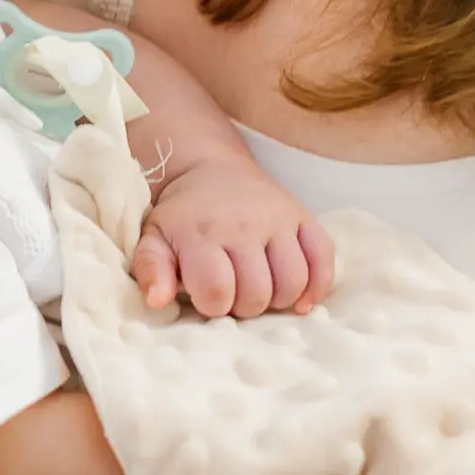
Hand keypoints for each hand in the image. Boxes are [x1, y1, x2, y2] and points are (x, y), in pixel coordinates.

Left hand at [135, 158, 333, 316]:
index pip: (217, 290)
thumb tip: (157, 301)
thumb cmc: (180, 216)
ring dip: (279, 300)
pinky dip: (317, 284)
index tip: (207, 298)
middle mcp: (243, 225)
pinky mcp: (302, 215)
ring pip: (293, 280)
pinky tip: (300, 299)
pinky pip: (324, 257)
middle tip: (234, 296)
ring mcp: (277, 219)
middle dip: (245, 306)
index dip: (214, 306)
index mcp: (201, 234)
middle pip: (258, 292)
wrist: (208, 168)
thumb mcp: (153, 238)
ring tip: (262, 294)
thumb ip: (151, 270)